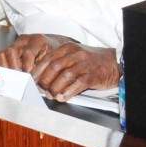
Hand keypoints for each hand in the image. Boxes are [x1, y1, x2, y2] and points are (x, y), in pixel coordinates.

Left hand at [0, 34, 119, 100]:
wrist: (114, 62)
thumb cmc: (90, 62)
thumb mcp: (73, 57)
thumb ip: (59, 64)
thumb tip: (41, 78)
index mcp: (67, 48)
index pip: (47, 59)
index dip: (37, 70)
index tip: (31, 80)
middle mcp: (75, 54)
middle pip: (54, 66)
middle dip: (44, 80)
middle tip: (41, 90)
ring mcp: (85, 64)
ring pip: (65, 75)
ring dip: (55, 87)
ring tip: (51, 95)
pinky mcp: (94, 74)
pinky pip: (78, 83)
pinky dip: (68, 92)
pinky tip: (62, 97)